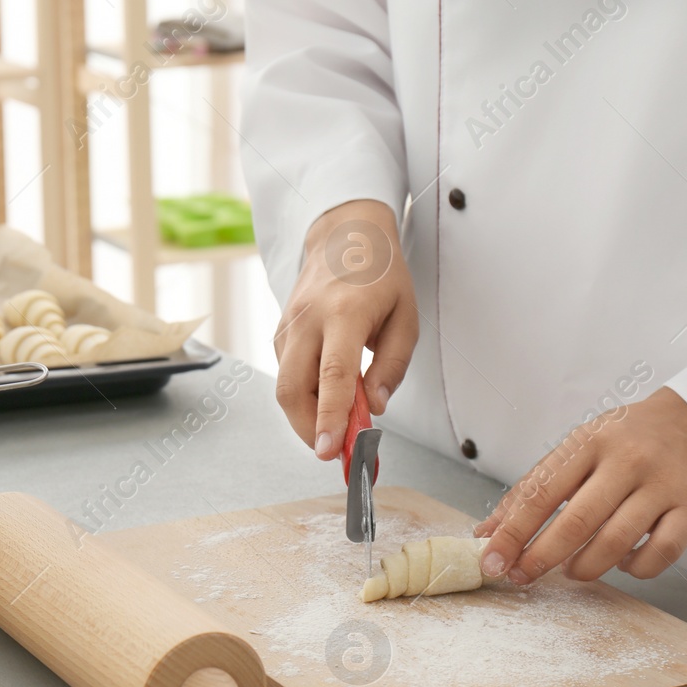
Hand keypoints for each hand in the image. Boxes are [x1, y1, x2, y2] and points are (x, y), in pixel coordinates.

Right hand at [273, 199, 418, 456]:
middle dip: (309, 429)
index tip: (331, 450)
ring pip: (285, 387)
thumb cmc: (380, 276)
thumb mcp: (406, 317)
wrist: (345, 236)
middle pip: (292, 390)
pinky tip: (328, 394)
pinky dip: (306, 396)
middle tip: (334, 449)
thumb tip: (374, 407)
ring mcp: (288, 326)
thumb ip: (392, 366)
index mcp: (344, 313)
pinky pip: (287, 375)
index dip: (330, 417)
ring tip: (339, 420)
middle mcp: (308, 320)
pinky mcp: (280, 333)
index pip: (331, 375)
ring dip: (309, 415)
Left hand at [474, 388, 686, 582]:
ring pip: (617, 542)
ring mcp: (661, 486)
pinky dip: (635, 568)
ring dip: (585, 567)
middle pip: (577, 522)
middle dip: (541, 558)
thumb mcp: (575, 449)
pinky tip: (621, 563)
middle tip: (522, 576)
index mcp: (588, 443)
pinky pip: (661, 553)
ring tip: (572, 570)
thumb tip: (488, 532)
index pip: (541, 493)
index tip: (493, 561)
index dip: (512, 533)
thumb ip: (532, 489)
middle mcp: (626, 462)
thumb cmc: (622, 440)